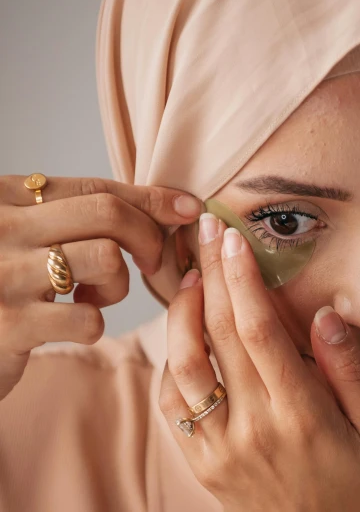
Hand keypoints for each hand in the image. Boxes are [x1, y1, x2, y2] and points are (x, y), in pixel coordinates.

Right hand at [0, 174, 202, 400]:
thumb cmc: (4, 286)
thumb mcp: (29, 237)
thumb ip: (79, 216)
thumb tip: (177, 204)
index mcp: (5, 198)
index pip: (95, 187)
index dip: (151, 199)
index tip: (188, 209)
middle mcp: (1, 228)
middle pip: (107, 213)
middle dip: (147, 238)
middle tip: (149, 264)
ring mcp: (4, 275)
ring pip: (106, 257)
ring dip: (117, 285)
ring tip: (93, 297)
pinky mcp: (10, 323)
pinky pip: (87, 318)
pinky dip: (94, 325)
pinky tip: (72, 325)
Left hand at [158, 215, 359, 511]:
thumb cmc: (359, 488)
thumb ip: (351, 372)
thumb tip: (327, 315)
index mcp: (303, 414)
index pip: (261, 332)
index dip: (244, 280)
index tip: (235, 239)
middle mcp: (254, 426)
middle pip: (221, 335)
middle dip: (212, 274)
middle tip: (207, 231)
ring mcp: (221, 447)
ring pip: (186, 366)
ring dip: (183, 313)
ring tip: (193, 275)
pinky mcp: (203, 462)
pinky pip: (174, 406)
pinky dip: (171, 363)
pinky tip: (184, 335)